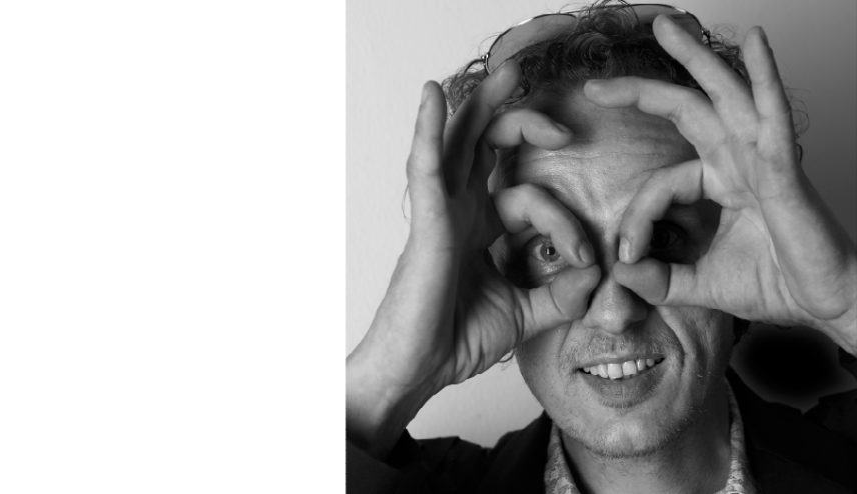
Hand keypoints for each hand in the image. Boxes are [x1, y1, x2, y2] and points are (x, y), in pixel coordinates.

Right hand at [347, 61, 599, 456]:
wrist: (420, 370)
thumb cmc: (455, 339)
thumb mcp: (525, 313)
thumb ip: (561, 295)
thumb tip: (597, 276)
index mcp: (480, 228)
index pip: (531, 197)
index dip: (567, 223)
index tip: (588, 262)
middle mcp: (461, 211)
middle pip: (488, 148)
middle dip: (521, 122)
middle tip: (561, 124)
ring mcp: (442, 212)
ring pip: (461, 142)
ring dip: (484, 105)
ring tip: (508, 72)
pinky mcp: (427, 221)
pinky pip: (427, 166)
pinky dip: (429, 128)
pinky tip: (432, 95)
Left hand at [583, 15, 856, 350]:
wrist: (826, 301)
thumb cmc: (776, 285)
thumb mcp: (699, 284)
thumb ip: (659, 280)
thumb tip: (621, 273)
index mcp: (721, 181)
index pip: (661, 182)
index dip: (636, 217)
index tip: (626, 254)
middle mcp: (740, 160)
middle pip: (687, 109)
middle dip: (644, 88)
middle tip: (597, 80)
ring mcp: (763, 158)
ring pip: (725, 96)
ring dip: (697, 59)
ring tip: (667, 27)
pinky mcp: (785, 167)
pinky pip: (772, 114)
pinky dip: (764, 74)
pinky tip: (755, 40)